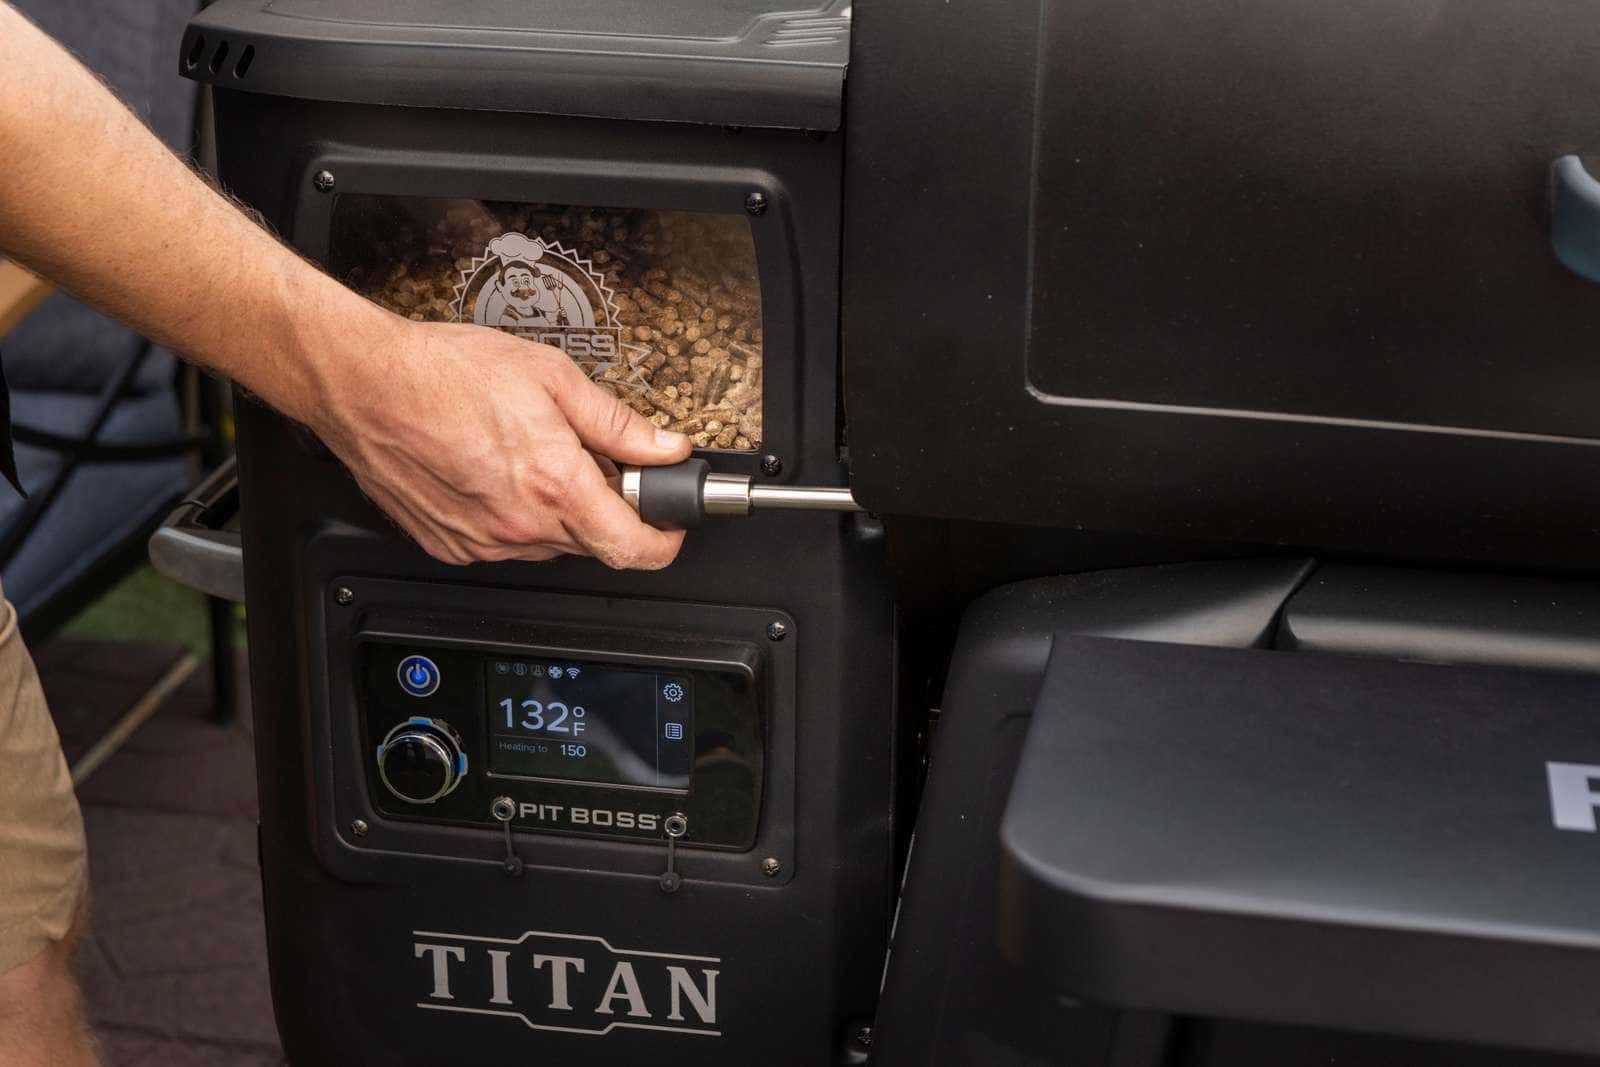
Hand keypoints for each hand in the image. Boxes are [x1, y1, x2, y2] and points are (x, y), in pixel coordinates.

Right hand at [309, 318, 691, 567]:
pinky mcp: (449, 545)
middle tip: (589, 461)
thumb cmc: (444, 372)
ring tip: (530, 456)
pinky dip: (513, 517)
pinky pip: (503, 544)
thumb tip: (663, 447)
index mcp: (554, 486)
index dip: (663, 541)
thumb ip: (618, 423)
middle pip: (593, 544)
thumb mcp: (552, 377)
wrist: (362, 383)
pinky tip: (494, 472)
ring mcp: (482, 542)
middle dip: (605, 508)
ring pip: (548, 545)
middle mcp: (519, 526)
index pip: (634, 549)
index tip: (669, 522)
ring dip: (556, 512)